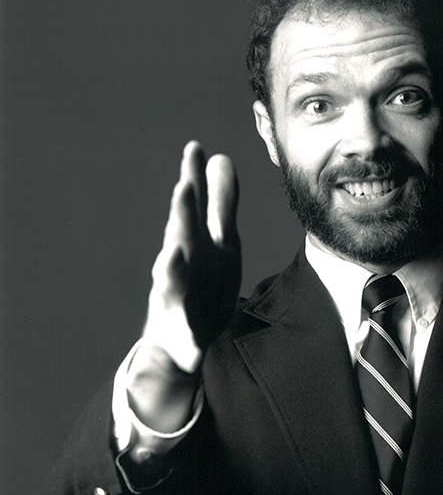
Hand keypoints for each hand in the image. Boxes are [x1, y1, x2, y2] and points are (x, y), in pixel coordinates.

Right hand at [127, 142, 240, 435]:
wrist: (181, 338)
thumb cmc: (202, 280)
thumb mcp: (219, 242)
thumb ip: (220, 203)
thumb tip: (219, 156)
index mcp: (192, 242)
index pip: (192, 207)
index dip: (194, 179)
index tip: (195, 148)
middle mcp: (178, 266)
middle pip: (179, 237)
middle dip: (182, 213)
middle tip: (186, 185)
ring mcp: (174, 299)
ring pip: (169, 282)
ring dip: (171, 267)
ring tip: (174, 253)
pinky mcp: (180, 334)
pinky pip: (181, 337)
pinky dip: (184, 338)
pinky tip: (192, 346)